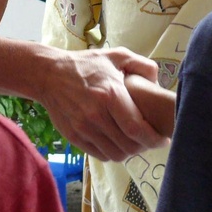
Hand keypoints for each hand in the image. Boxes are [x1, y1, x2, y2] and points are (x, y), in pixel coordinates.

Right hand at [37, 47, 171, 161]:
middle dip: (144, 146)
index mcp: (110, 94)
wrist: (48, 74)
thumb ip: (143, 65)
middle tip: (150, 139)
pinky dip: (112, 153)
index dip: (153, 139)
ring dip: (129, 151)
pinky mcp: (73, 137)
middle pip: (128, 145)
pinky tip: (116, 142)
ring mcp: (83, 128)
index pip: (137, 128)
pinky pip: (100, 155)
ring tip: (134, 142)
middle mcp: (96, 114)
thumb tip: (158, 84)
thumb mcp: (117, 56)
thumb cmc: (86, 64)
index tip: (162, 139)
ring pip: (115, 154)